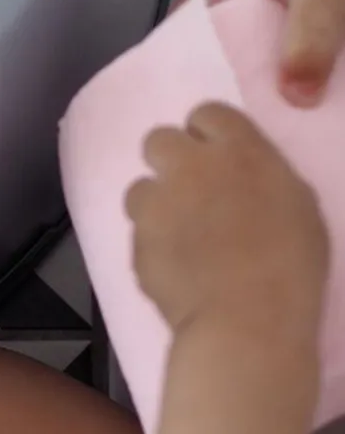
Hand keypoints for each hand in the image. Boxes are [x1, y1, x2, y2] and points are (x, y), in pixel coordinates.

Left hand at [126, 103, 327, 341]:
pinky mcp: (136, 238)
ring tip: (180, 236)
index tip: (217, 159)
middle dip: (170, 161)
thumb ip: (262, 176)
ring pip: (139, 187)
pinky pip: (137, 230)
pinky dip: (152, 243)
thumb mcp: (297, 205)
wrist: (247, 319)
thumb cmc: (291, 265)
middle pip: (158, 139)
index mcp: (240, 150)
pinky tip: (175, 266)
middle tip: (190, 192)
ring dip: (155, 204)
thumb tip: (242, 174)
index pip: (207, 113)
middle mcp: (191, 165)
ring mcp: (158, 201)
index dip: (208, 135)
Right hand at [181, 0, 344, 106]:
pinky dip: (314, 67)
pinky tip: (320, 98)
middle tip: (222, 113)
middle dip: (227, 67)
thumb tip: (293, 101)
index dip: (177, 33)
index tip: (172, 76)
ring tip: (266, 119)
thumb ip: (306, 42)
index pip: (196, 0)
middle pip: (235, 28)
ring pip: (278, 39)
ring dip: (276, 72)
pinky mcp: (335, 1)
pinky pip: (315, 43)